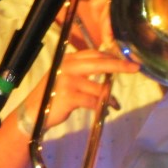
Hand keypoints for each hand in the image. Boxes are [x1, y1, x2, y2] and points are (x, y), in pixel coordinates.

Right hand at [22, 49, 142, 130]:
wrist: (32, 114)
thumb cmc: (51, 96)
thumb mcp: (65, 77)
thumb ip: (83, 70)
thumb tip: (108, 66)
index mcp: (68, 59)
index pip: (95, 54)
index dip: (112, 56)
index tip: (126, 60)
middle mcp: (68, 66)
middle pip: (100, 63)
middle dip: (120, 65)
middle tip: (135, 68)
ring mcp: (68, 81)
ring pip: (98, 86)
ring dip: (109, 96)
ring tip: (115, 103)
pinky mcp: (69, 96)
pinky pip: (93, 101)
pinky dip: (101, 107)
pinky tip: (106, 110)